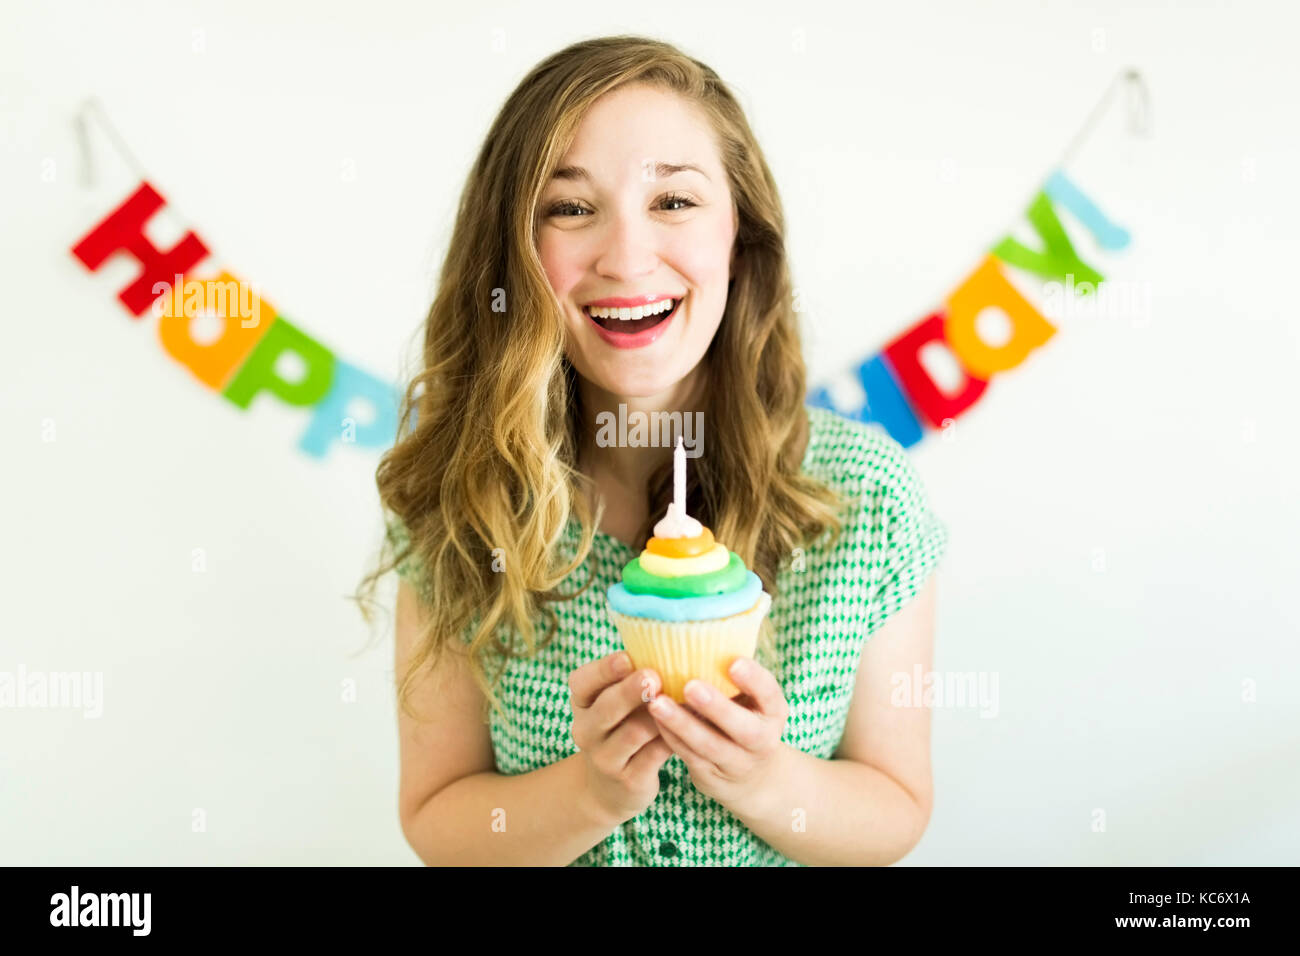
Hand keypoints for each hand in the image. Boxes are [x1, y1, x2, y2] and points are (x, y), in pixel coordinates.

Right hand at [568, 652, 672, 825]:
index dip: (603, 670)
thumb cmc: (621, 727)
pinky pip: (653, 756)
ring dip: (660, 715)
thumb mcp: (615, 703)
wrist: (610, 787)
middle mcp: (586, 730)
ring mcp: (605, 758)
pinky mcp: (628, 780)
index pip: (583, 682)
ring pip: (633, 733)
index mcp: (582, 702)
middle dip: (630, 691)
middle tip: (653, 677)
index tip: (626, 658)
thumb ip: (632, 678)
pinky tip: (694, 726)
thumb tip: (674, 643)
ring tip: (684, 699)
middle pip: (606, 707)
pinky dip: (674, 739)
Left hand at [646, 657, 788, 814]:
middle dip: (716, 707)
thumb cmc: (745, 717)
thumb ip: (734, 674)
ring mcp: (737, 762)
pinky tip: (652, 718)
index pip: (769, 693)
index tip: (733, 662)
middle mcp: (761, 739)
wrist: (752, 776)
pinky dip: (670, 737)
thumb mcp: (753, 698)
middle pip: (743, 728)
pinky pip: (689, 756)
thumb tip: (703, 629)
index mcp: (773, 711)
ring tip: (657, 702)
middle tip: (690, 686)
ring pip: (709, 746)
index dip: (754, 679)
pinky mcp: (711, 775)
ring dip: (681, 724)